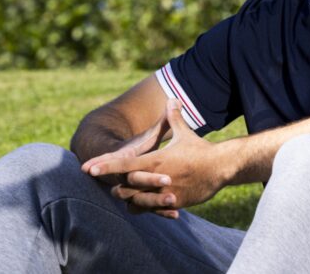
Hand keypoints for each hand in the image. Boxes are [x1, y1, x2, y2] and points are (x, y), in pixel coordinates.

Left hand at [89, 99, 229, 218]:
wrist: (220, 167)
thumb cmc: (200, 149)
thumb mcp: (184, 133)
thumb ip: (173, 118)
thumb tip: (172, 99)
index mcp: (155, 161)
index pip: (124, 165)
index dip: (105, 166)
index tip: (88, 168)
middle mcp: (157, 178)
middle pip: (125, 187)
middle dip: (115, 185)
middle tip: (107, 183)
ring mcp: (164, 193)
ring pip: (135, 202)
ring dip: (128, 198)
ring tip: (122, 194)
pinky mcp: (174, 203)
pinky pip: (151, 209)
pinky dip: (144, 207)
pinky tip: (140, 204)